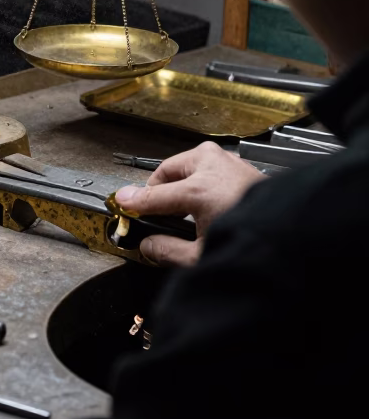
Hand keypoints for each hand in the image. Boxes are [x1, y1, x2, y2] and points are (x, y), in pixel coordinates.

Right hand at [115, 141, 264, 266]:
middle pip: (166, 173)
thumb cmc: (255, 242)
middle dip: (159, 193)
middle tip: (155, 215)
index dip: (133, 204)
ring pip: (186, 166)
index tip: (120, 206)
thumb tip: (148, 245)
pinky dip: (198, 183)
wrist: (297, 234)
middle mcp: (211, 166)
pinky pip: (205, 168)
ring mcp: (226, 161)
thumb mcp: (201, 257)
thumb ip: (167, 250)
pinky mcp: (237, 163)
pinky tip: (203, 206)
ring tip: (182, 213)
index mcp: (199, 188)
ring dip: (179, 186)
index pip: (152, 195)